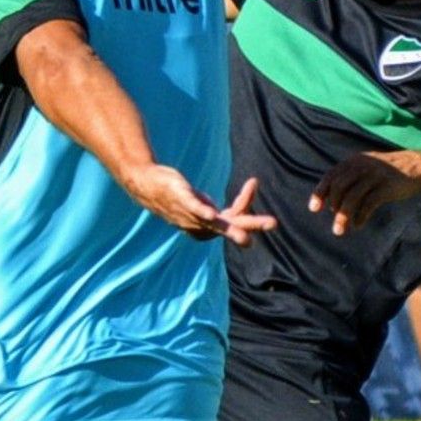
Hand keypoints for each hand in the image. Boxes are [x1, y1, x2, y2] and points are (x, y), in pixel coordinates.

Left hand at [122, 168, 276, 246]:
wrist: (146, 186)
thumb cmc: (176, 198)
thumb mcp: (203, 204)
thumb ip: (218, 213)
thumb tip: (228, 216)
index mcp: (207, 228)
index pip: (235, 220)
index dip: (246, 203)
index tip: (253, 183)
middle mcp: (200, 225)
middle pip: (231, 228)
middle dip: (251, 227)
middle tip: (273, 223)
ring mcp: (191, 215)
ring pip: (216, 222)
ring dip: (231, 229)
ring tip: (245, 237)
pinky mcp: (182, 200)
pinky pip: (194, 209)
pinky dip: (203, 212)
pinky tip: (212, 214)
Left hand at [309, 150, 420, 235]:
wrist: (417, 167)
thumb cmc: (386, 173)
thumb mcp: (365, 169)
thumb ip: (348, 181)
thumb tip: (330, 205)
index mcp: (353, 161)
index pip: (331, 176)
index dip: (320, 193)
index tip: (314, 209)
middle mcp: (362, 166)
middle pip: (339, 187)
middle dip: (333, 207)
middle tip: (333, 223)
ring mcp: (374, 175)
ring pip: (352, 197)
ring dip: (344, 216)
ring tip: (340, 230)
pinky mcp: (387, 186)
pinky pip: (369, 203)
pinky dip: (361, 216)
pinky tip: (358, 225)